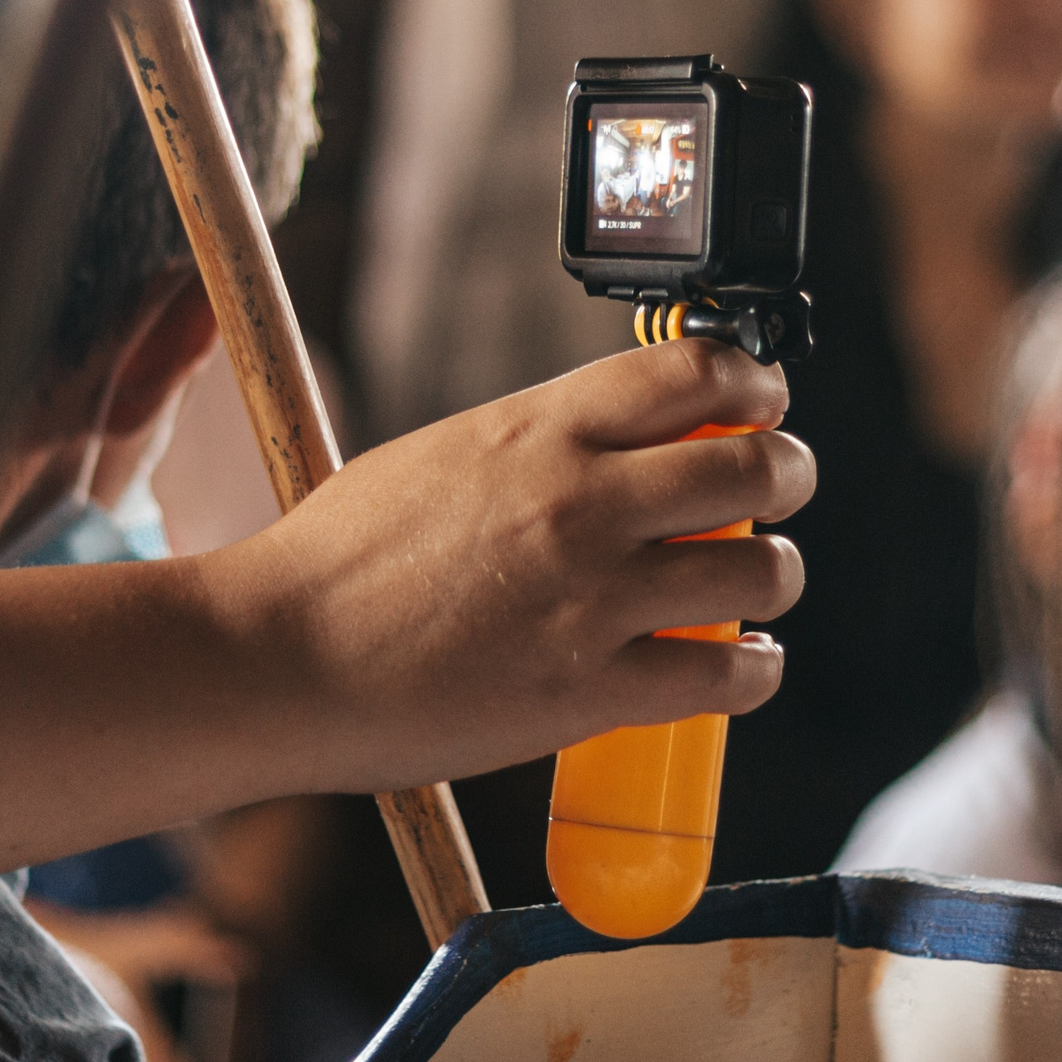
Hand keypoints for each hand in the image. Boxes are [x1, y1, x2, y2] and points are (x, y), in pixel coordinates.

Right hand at [0, 342, 811, 884]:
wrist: (274, 659)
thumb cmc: (335, 562)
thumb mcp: (439, 456)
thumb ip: (531, 448)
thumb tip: (601, 448)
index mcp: (538, 430)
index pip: (696, 370)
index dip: (754, 383)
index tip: (762, 401)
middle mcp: (581, 502)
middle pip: (753, 465)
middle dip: (787, 474)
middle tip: (778, 490)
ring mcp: (591, 598)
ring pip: (762, 571)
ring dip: (777, 577)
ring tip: (759, 588)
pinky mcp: (589, 691)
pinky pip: (726, 676)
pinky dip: (754, 672)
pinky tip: (742, 668)